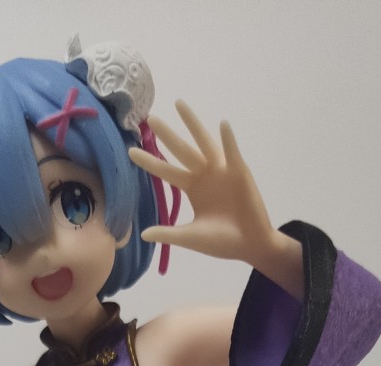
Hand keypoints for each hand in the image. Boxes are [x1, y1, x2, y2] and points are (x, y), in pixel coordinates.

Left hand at [129, 102, 299, 291]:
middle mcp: (204, 174)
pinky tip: (222, 125)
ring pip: (204, 143)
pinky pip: (232, 153)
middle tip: (150, 118)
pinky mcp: (240, 172)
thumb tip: (142, 234)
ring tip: (179, 105)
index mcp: (192, 187)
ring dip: (193, 124)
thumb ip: (168, 232)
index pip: (166, 171)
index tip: (130, 151)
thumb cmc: (222, 242)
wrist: (249, 246)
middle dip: (166, 135)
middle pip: (181, 150)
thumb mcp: (191, 237)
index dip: (150, 162)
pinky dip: (228, 140)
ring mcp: (222, 171)